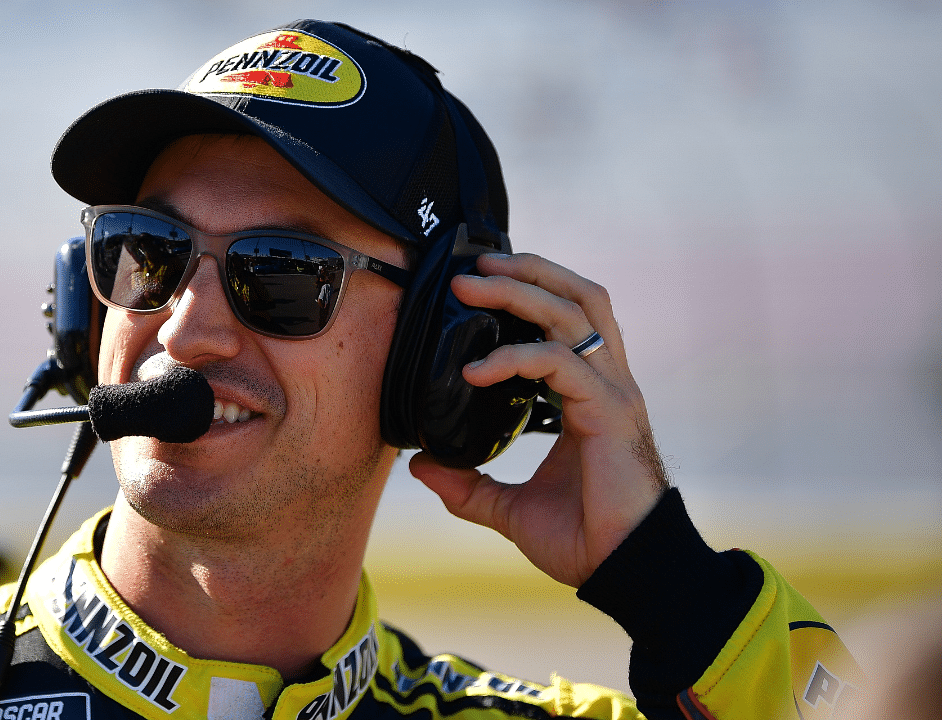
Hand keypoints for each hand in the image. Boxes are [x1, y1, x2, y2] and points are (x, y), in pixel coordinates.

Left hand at [408, 253, 668, 587]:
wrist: (628, 572)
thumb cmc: (585, 539)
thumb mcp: (510, 510)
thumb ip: (469, 486)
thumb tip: (421, 468)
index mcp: (589, 396)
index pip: (569, 320)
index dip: (532, 293)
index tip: (480, 287)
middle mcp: (607, 383)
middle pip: (578, 298)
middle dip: (526, 273)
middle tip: (473, 269)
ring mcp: (613, 393)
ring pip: (575, 313)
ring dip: (522, 291)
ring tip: (474, 287)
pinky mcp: (609, 412)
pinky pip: (559, 363)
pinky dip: (515, 356)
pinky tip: (475, 369)